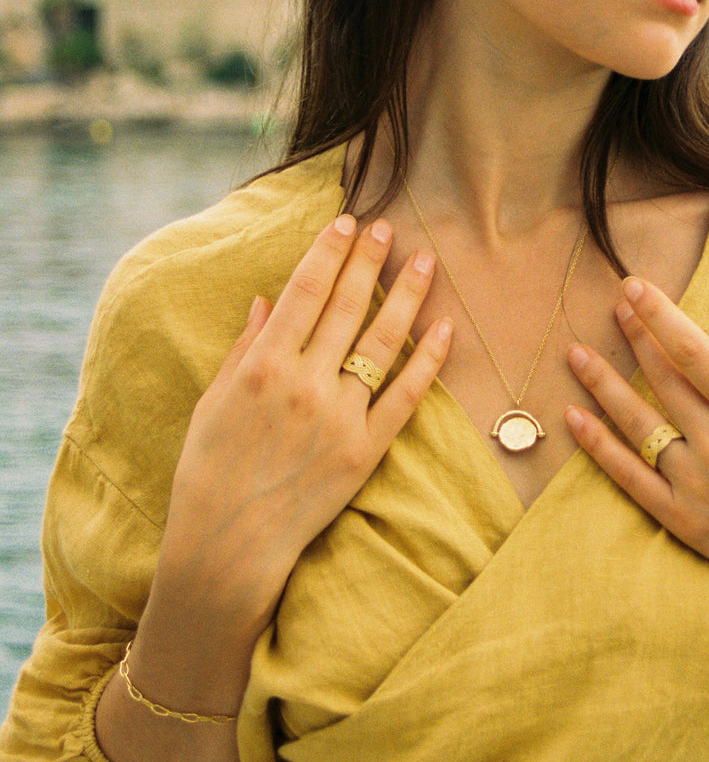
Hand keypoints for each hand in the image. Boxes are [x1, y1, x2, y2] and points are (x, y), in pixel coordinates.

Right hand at [161, 215, 451, 638]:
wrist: (229, 540)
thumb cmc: (210, 469)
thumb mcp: (213, 400)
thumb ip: (244, 347)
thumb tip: (266, 299)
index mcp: (263, 363)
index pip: (305, 290)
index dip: (329, 251)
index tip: (347, 222)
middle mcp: (305, 382)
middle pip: (348, 306)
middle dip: (369, 260)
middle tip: (389, 227)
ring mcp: (340, 416)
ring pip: (383, 343)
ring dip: (407, 296)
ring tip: (426, 261)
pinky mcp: (366, 451)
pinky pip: (406, 398)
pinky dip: (428, 362)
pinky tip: (445, 330)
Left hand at [565, 275, 708, 667]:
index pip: (696, 353)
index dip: (661, 316)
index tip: (636, 288)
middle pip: (664, 379)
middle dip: (637, 336)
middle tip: (615, 305)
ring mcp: (696, 486)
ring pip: (637, 423)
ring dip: (603, 384)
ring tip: (577, 354)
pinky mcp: (681, 521)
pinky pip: (628, 478)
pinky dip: (597, 447)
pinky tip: (574, 418)